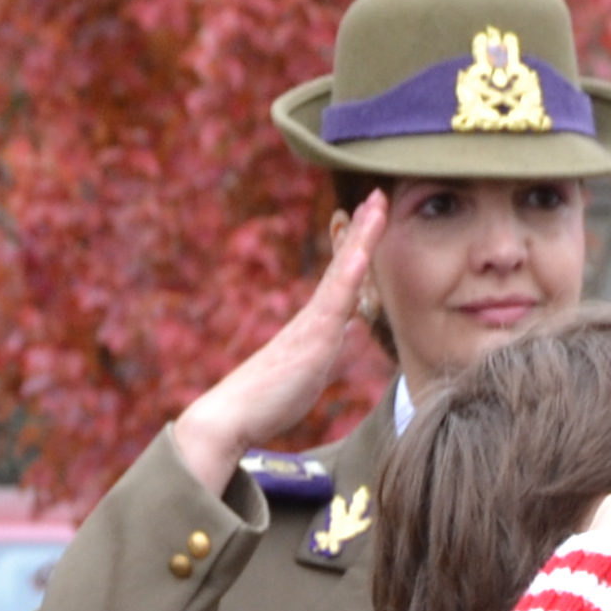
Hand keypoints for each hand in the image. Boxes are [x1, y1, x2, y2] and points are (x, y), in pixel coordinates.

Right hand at [167, 197, 386, 497]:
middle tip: (378, 195)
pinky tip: (363, 253)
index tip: (371, 216)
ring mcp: (312, 323)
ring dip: (361, 238)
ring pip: (343, 273)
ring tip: (376, 207)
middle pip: (344, 263)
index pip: (342, 276)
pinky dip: (349, 274)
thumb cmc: (270, 400)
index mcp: (315, 322)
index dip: (357, 245)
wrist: (232, 415)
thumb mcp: (315, 370)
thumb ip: (335, 349)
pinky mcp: (312, 339)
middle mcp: (313, 314)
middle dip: (362, 228)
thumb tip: (356, 330)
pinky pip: (335, 302)